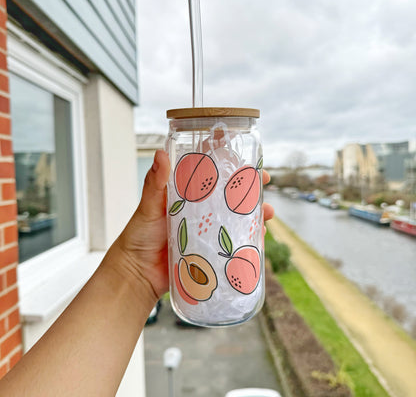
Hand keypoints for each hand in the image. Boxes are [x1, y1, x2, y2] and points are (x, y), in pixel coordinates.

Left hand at [114, 150, 273, 301]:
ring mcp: (207, 229)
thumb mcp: (149, 207)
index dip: (227, 162)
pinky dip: (249, 238)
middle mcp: (200, 209)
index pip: (210, 172)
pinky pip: (234, 241)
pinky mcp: (211, 249)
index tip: (242, 155)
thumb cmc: (139, 235)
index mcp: (186, 194)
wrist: (137, 272)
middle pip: (229, 194)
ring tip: (268, 212)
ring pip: (236, 217)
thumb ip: (155, 183)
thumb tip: (161, 153)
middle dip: (249, 186)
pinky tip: (260, 237)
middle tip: (264, 180)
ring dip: (255, 213)